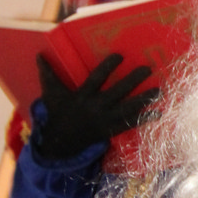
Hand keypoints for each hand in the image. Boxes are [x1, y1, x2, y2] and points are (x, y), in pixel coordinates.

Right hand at [35, 52, 158, 159]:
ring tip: (159, 90)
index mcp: (81, 97)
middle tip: (148, 68)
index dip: (108, 67)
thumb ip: (48, 73)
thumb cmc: (58, 113)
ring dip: (144, 100)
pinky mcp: (111, 130)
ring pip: (127, 109)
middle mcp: (95, 108)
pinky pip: (129, 124)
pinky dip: (144, 119)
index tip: (120, 55)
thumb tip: (39, 55)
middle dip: (132, 81)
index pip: (96, 79)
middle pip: (117, 93)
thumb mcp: (51, 94)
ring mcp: (104, 120)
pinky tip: (159, 112)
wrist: (60, 143)